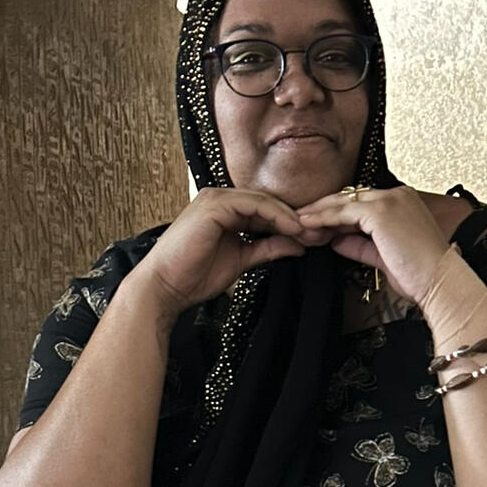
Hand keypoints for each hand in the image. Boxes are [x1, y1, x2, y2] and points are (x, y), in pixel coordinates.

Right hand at [131, 186, 308, 323]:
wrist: (165, 287)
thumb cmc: (194, 276)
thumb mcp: (242, 260)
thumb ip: (267, 249)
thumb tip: (298, 245)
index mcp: (224, 210)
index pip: (265, 210)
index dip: (291, 223)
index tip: (315, 237)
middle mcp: (220, 199)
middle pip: (267, 202)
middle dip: (296, 218)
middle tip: (322, 232)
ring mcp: (215, 199)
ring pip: (263, 200)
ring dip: (290, 216)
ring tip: (310, 232)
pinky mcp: (214, 205)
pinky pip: (254, 205)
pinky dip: (276, 216)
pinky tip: (292, 229)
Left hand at [292, 184, 451, 306]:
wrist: (440, 282)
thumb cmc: (421, 275)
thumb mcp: (384, 257)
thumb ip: (360, 245)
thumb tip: (337, 240)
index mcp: (404, 202)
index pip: (362, 203)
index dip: (337, 213)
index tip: (317, 225)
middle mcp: (398, 195)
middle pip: (350, 197)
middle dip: (323, 208)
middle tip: (300, 219)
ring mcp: (390, 201)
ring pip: (343, 202)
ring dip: (318, 212)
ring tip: (298, 222)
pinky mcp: (382, 212)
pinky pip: (344, 212)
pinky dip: (324, 218)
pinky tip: (308, 225)